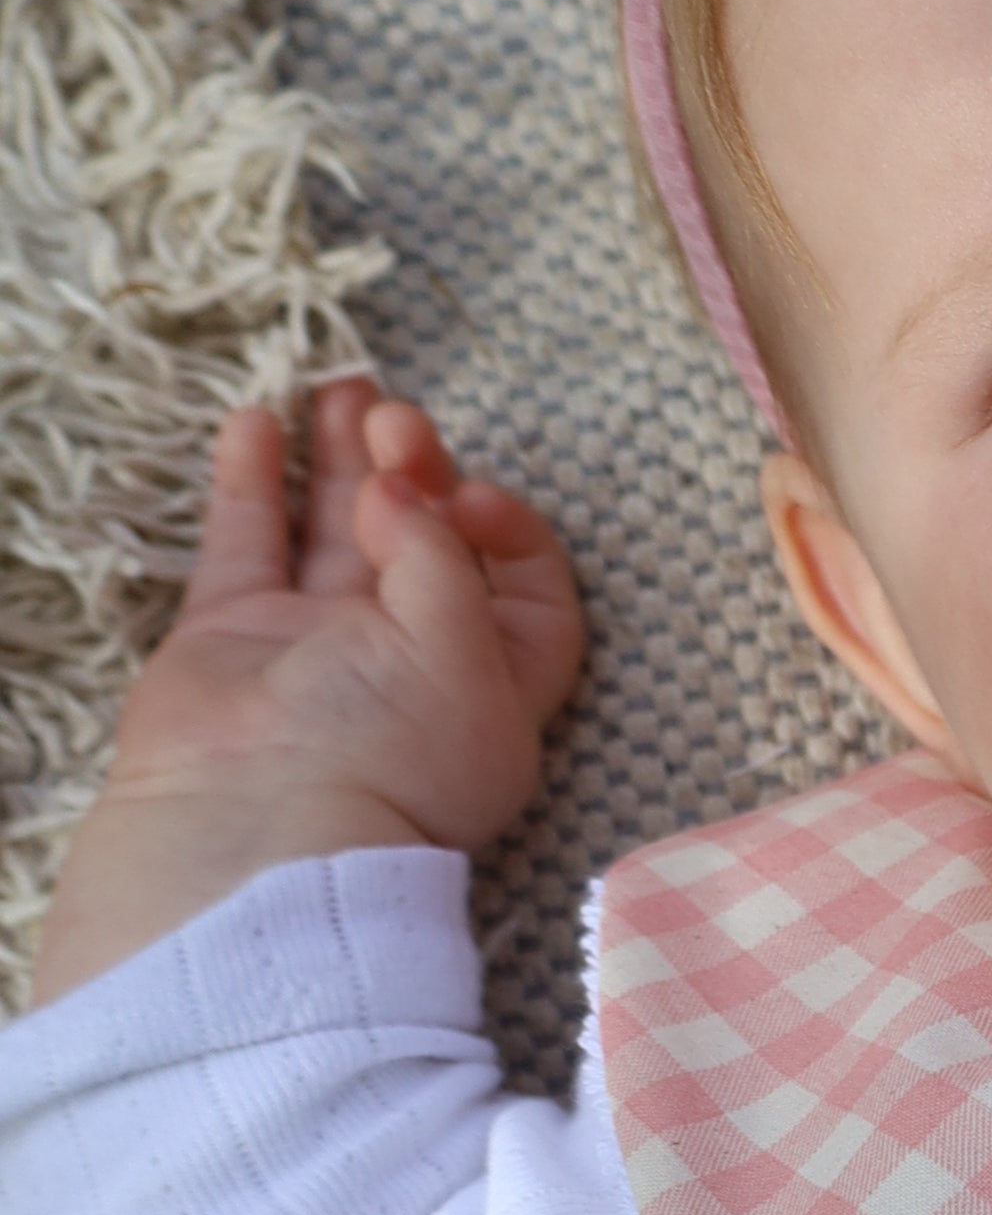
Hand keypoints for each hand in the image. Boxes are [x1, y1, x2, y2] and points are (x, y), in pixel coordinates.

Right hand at [29, 379, 582, 1004]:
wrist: (258, 828)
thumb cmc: (388, 759)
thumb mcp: (462, 649)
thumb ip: (442, 554)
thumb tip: (398, 487)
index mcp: (496, 687)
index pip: (530, 591)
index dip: (513, 532)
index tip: (472, 499)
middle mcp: (413, 666)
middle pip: (430, 543)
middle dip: (420, 470)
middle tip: (394, 419)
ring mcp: (320, 649)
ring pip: (336, 531)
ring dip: (342, 457)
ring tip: (339, 386)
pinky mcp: (237, 635)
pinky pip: (249, 544)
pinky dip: (254, 481)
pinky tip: (259, 420)